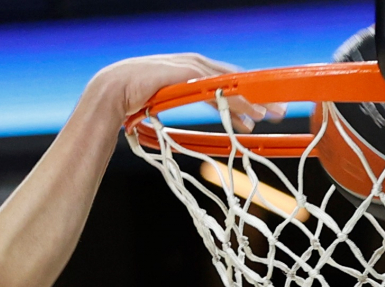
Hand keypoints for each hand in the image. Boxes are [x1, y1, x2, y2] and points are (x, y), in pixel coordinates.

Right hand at [92, 55, 277, 129]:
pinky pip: (216, 89)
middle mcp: (193, 64)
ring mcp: (190, 68)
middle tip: (276, 112)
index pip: (222, 80)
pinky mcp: (186, 74)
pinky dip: (233, 100)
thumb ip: (170, 105)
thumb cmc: (126, 101)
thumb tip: (171, 124)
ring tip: (266, 116)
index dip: (242, 95)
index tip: (257, 112)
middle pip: (232, 79)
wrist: (108, 93)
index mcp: (186, 70)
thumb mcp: (156, 103)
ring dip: (249, 101)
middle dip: (256, 96)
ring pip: (228, 84)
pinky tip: (246, 113)